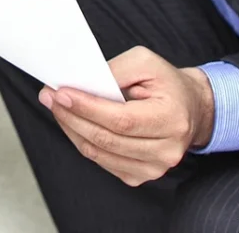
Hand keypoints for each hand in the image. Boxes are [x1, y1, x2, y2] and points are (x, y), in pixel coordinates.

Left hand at [38, 46, 215, 187]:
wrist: (190, 108)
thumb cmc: (166, 83)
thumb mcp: (145, 62)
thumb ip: (114, 70)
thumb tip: (82, 83)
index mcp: (171, 120)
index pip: (121, 120)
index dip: (87, 108)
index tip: (60, 93)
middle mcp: (166, 150)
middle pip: (107, 139)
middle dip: (71, 116)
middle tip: (48, 96)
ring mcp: (154, 168)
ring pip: (100, 153)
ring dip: (71, 129)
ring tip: (55, 107)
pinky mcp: (141, 175)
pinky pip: (102, 161)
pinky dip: (82, 141)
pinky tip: (73, 123)